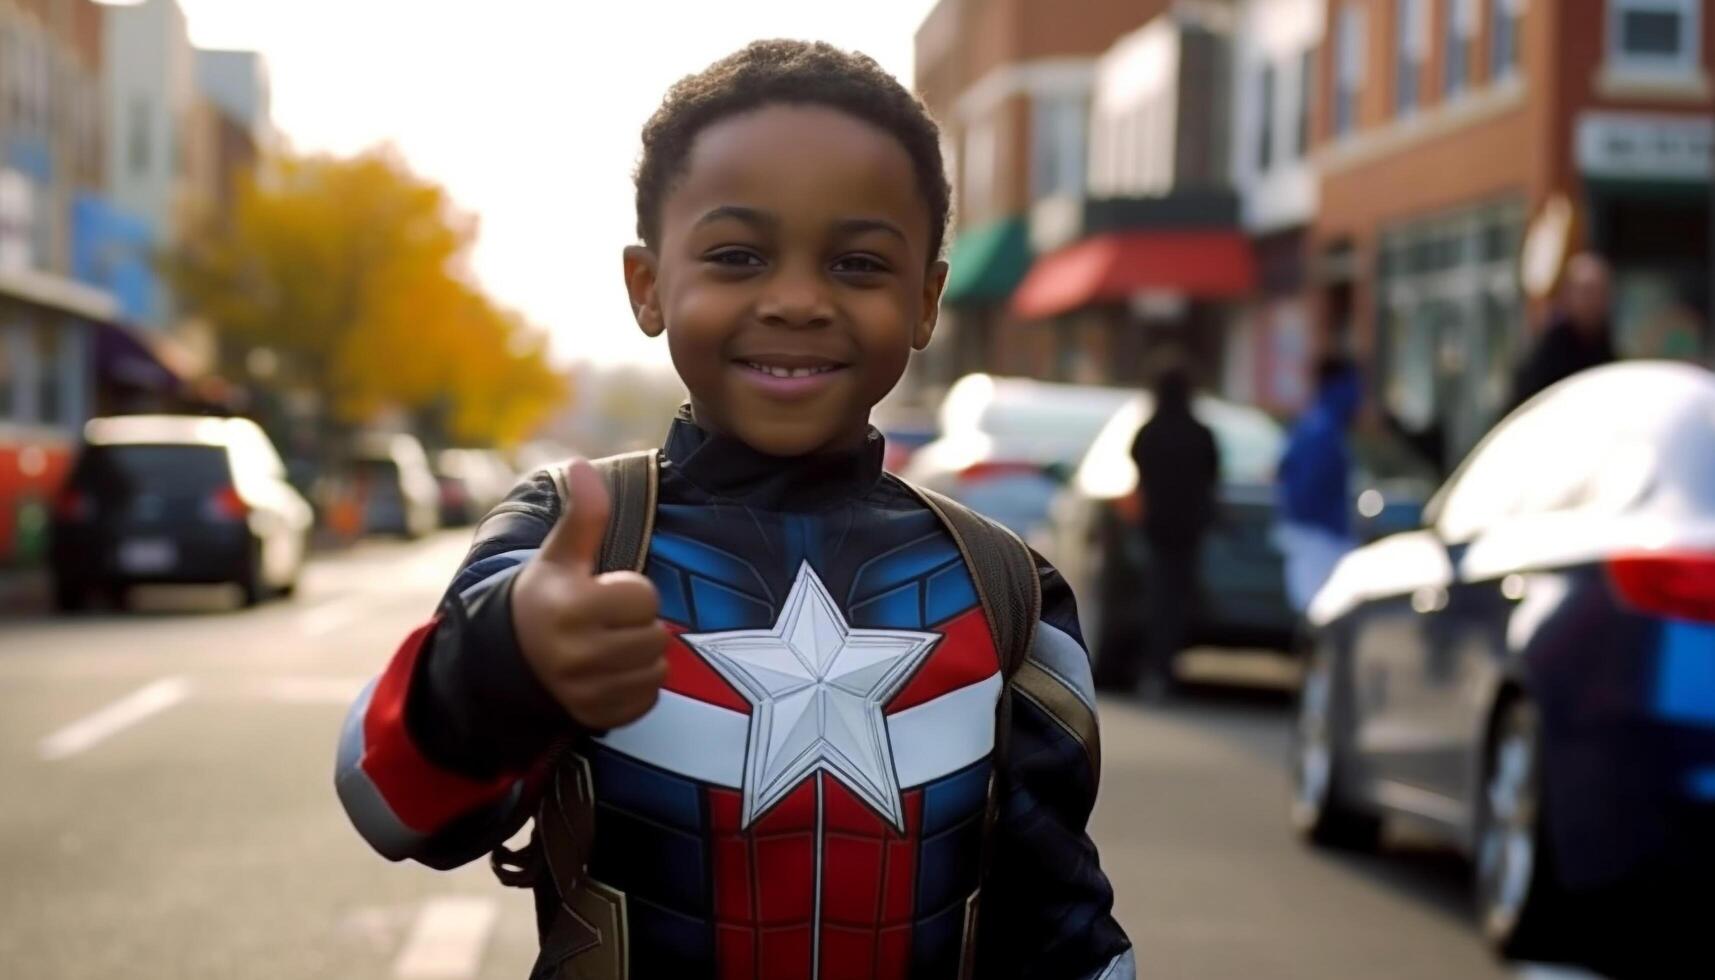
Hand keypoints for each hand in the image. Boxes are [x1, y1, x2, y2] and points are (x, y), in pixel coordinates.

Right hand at [511, 458, 666, 729]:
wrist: (511, 655)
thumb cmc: (546, 595)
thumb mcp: (561, 553)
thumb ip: (583, 514)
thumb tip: (582, 465)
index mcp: (571, 607)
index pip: (645, 597)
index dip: (632, 590)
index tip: (605, 592)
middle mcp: (575, 654)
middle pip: (656, 636)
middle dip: (640, 623)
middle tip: (610, 620)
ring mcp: (584, 691)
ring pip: (656, 670)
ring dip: (643, 655)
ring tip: (612, 644)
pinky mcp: (594, 717)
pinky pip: (647, 700)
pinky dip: (638, 686)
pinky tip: (611, 672)